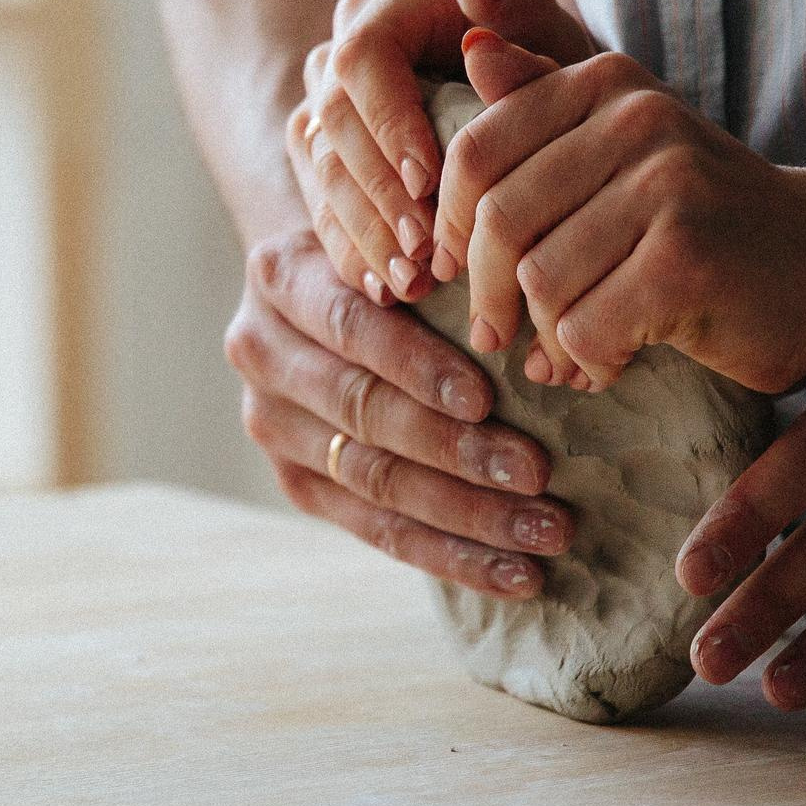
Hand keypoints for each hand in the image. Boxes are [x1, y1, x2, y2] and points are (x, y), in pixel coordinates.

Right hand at [223, 228, 573, 596]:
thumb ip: (427, 255)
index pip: (352, 328)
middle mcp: (261, 353)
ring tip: (545, 532)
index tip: (487, 399)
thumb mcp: (390, 231)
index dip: (417, 366)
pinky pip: (377, 529)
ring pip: (375, 481)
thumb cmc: (380, 249)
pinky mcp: (296, 482)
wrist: (314, 285)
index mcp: (280, 278)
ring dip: (468, 515)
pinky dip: (451, 555)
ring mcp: (273, 426)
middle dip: (458, 451)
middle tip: (538, 474)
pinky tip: (514, 574)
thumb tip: (513, 297)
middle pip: (365, 414)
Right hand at [288, 0, 595, 308]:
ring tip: (411, 282)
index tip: (429, 183)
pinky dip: (353, 249)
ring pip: (318, 161)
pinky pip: (318, 198)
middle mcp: (352, 36)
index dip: (387, 123)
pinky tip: (388, 289)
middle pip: (332, 115)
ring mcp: (329, 93)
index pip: (364, 57)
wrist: (553, 118)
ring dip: (363, 229)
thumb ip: (522, 22)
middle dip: (376, 191)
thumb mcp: (560, 52)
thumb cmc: (562, 82)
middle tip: (422, 250)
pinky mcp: (323, 149)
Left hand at [435, 32, 805, 394]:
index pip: (477, 151)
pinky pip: (584, 326)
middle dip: (485, 292)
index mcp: (607, 84)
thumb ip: (541, 98)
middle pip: (499, 219)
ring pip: (538, 280)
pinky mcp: (687, 260)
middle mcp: (637, 120)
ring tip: (568, 351)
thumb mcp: (620, 145)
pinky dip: (587, 360)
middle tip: (494, 335)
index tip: (453, 268)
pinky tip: (612, 363)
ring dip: (544, 335)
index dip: (447, 222)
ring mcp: (667, 186)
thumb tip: (469, 43)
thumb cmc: (705, 212)